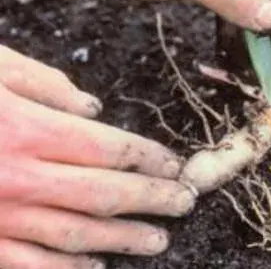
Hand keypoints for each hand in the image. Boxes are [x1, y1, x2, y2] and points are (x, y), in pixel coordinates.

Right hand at [0, 45, 196, 268]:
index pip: (110, 148)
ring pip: (75, 235)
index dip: (149, 158)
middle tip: (185, 203)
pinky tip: (96, 268)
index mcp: (28, 129)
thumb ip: (46, 86)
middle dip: (152, 200)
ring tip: (157, 240)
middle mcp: (19, 177)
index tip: (174, 165)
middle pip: (105, 194)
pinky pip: (28, 264)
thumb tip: (92, 110)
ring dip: (122, 240)